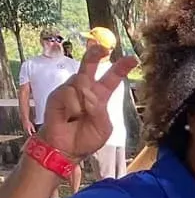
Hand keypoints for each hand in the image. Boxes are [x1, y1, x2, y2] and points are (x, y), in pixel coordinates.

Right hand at [40, 42, 135, 162]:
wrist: (65, 149)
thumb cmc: (85, 138)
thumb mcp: (103, 127)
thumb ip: (100, 110)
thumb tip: (88, 94)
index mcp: (101, 96)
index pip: (112, 77)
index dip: (122, 67)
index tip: (133, 59)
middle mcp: (86, 89)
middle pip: (91, 64)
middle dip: (96, 53)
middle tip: (103, 48)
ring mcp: (71, 89)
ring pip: (81, 80)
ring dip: (83, 100)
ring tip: (78, 116)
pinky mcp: (58, 94)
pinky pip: (69, 93)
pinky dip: (72, 106)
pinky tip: (69, 116)